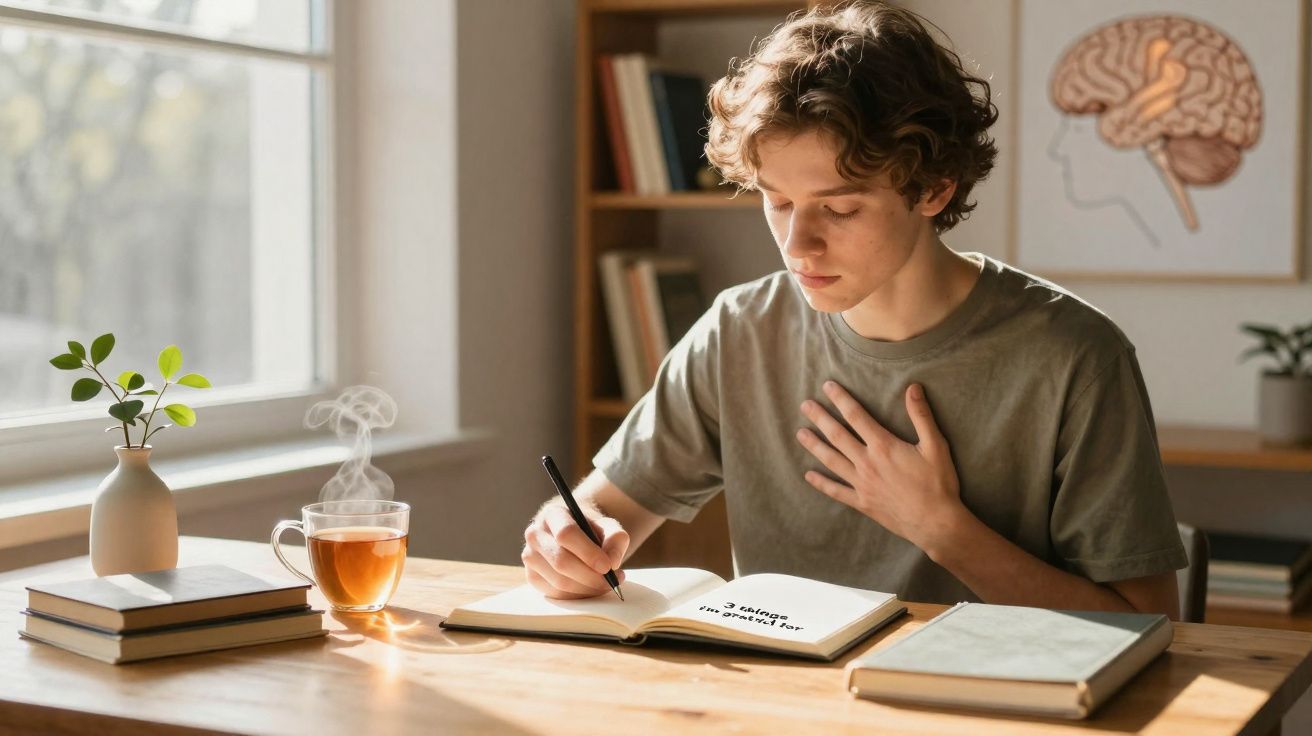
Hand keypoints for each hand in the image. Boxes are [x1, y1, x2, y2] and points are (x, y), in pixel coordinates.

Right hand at [522, 502, 628, 598]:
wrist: (573, 534)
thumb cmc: (590, 529)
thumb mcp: (607, 525)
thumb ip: (615, 538)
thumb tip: (612, 562)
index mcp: (553, 514)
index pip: (566, 534)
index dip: (588, 553)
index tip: (607, 566)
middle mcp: (535, 534)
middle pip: (561, 561)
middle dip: (590, 576)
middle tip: (613, 580)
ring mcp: (530, 557)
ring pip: (559, 581)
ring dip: (587, 588)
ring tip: (607, 583)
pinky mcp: (532, 576)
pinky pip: (556, 594)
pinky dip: (578, 595)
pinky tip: (591, 588)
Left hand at [796, 380, 965, 552]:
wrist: (936, 523)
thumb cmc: (938, 483)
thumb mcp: (935, 446)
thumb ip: (921, 416)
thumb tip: (913, 387)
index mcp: (883, 446)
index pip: (856, 416)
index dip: (841, 399)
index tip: (827, 386)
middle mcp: (867, 463)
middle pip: (837, 435)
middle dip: (820, 418)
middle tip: (804, 405)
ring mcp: (861, 484)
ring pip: (831, 460)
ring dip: (814, 446)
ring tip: (800, 434)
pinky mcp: (862, 503)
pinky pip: (836, 491)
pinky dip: (821, 483)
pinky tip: (808, 476)